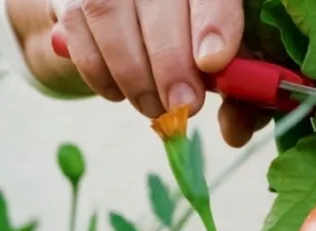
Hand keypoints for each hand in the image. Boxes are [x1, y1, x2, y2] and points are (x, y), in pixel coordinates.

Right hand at [48, 0, 268, 146]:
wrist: (132, 19)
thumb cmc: (190, 39)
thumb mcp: (222, 60)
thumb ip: (234, 91)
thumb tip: (235, 132)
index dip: (214, 22)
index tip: (212, 63)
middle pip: (159, 1)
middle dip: (171, 61)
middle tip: (182, 104)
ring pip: (111, 12)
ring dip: (134, 72)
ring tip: (153, 107)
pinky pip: (79, 29)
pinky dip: (99, 71)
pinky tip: (120, 93)